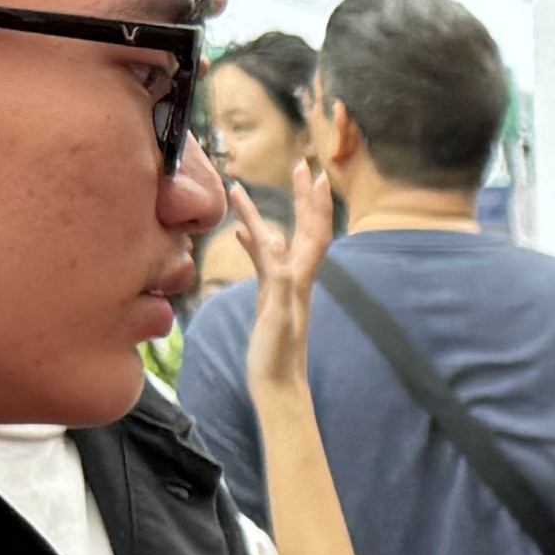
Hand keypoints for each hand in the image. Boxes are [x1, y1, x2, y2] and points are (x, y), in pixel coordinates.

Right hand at [245, 157, 334, 397]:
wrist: (278, 387)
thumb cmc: (278, 358)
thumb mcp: (277, 318)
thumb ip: (279, 284)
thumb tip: (275, 247)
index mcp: (300, 279)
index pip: (314, 232)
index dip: (315, 203)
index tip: (312, 174)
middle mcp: (297, 279)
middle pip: (304, 229)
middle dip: (303, 198)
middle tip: (298, 166)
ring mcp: (283, 288)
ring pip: (277, 242)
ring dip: (265, 215)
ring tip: (244, 191)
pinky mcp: (270, 298)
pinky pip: (262, 263)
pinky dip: (253, 243)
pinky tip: (240, 235)